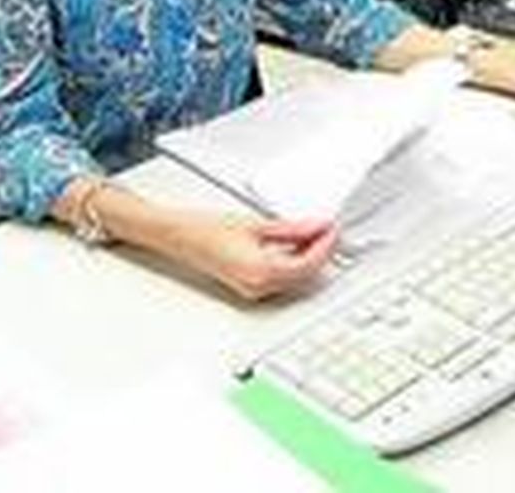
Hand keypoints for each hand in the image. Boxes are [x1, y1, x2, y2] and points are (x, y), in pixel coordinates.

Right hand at [171, 212, 337, 301]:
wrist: (181, 237)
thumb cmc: (207, 230)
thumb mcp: (255, 224)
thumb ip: (291, 229)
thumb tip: (316, 227)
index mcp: (262, 272)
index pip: (308, 264)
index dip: (326, 245)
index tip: (332, 228)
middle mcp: (260, 288)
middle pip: (305, 274)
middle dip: (321, 251)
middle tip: (328, 228)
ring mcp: (256, 291)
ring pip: (296, 278)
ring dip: (309, 257)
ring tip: (314, 232)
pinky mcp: (252, 287)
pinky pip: (283, 278)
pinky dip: (294, 262)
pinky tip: (297, 244)